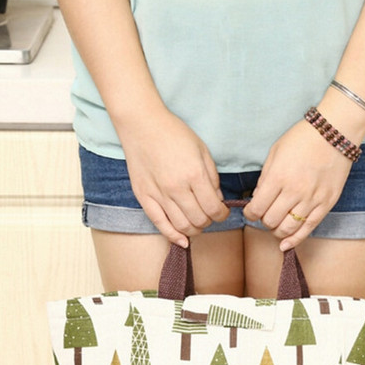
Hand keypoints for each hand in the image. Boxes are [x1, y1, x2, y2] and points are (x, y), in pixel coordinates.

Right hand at [118, 107, 228, 246]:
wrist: (142, 124)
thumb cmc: (174, 134)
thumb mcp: (202, 151)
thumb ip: (212, 178)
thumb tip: (218, 201)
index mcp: (194, 175)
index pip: (214, 209)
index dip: (223, 215)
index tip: (222, 212)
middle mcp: (177, 188)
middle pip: (200, 220)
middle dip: (209, 222)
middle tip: (209, 215)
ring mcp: (159, 194)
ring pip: (182, 226)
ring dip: (194, 230)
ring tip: (197, 222)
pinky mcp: (144, 197)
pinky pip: (160, 224)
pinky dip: (173, 236)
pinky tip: (182, 240)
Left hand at [244, 119, 354, 250]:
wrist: (335, 133)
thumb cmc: (303, 138)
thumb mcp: (275, 152)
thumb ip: (265, 178)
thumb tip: (258, 199)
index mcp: (278, 177)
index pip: (257, 208)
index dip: (250, 214)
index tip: (251, 212)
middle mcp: (294, 191)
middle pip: (271, 221)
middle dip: (264, 221)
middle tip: (265, 214)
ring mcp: (312, 199)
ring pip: (287, 228)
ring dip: (277, 231)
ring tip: (276, 225)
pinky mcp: (326, 204)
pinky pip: (308, 228)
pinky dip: (294, 240)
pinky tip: (286, 244)